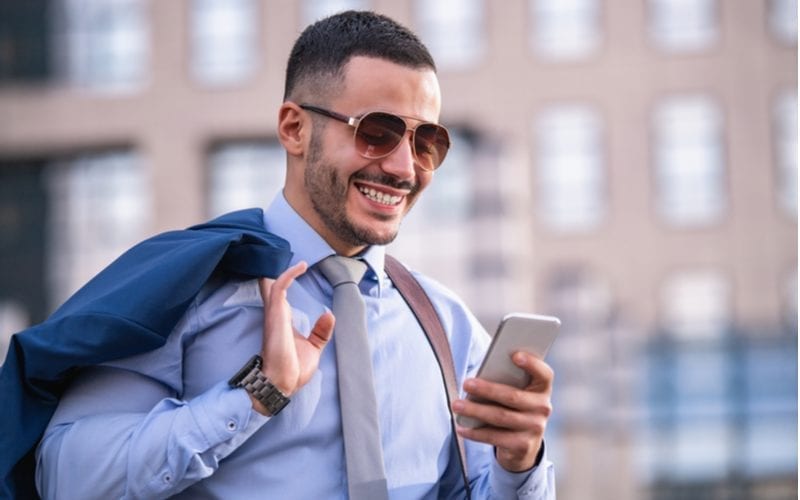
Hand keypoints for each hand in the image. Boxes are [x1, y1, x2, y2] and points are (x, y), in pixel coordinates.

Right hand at [257, 262, 334, 401]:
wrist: (283, 384)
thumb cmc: (293, 370)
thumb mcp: (313, 348)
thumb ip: (321, 331)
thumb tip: (329, 314)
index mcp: (284, 321)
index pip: (280, 296)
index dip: (284, 280)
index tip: (298, 267)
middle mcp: (277, 315)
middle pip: (272, 286)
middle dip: (275, 269)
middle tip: (280, 252)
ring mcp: (275, 314)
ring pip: (274, 283)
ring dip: (284, 268)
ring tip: (297, 257)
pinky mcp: (276, 314)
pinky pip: (279, 288)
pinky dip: (288, 275)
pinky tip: (300, 266)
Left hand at [452, 352, 553, 471]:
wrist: (523, 444)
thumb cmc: (512, 407)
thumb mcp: (514, 392)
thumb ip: (505, 381)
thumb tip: (480, 377)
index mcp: (542, 389)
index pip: (543, 374)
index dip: (532, 364)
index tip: (515, 355)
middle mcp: (543, 408)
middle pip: (513, 396)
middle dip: (487, 389)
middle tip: (466, 383)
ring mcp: (535, 428)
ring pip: (501, 417)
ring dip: (476, 411)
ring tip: (457, 405)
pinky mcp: (523, 446)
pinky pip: (495, 437)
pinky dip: (475, 433)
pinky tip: (461, 427)